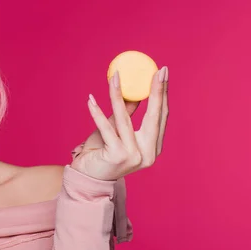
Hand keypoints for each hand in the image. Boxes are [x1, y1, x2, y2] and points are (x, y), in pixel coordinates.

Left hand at [71, 66, 168, 180]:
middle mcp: (147, 154)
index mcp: (152, 148)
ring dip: (117, 95)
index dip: (163, 93)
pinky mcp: (116, 156)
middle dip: (156, 90)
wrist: (86, 179)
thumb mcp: (116, 131)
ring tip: (114, 77)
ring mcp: (133, 156)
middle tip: (157, 70)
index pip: (161, 116)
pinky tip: (91, 99)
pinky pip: (106, 129)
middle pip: (153, 116)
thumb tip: (134, 93)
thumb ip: (127, 116)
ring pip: (125, 119)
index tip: (163, 72)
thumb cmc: (101, 154)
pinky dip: (97, 113)